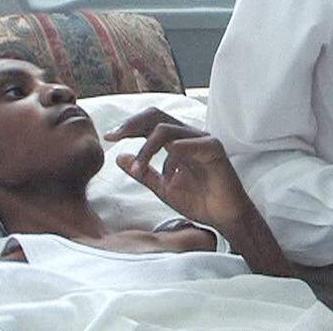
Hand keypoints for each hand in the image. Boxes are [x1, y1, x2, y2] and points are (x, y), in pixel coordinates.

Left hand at [103, 108, 252, 231]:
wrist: (224, 217)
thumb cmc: (199, 201)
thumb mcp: (163, 188)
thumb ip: (144, 172)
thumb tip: (119, 157)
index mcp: (175, 141)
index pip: (149, 123)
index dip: (127, 126)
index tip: (108, 137)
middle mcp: (187, 136)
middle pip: (155, 116)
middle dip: (131, 124)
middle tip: (114, 137)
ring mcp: (201, 139)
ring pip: (165, 129)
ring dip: (146, 149)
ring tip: (137, 171)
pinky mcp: (213, 147)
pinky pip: (186, 144)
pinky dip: (170, 158)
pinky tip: (168, 177)